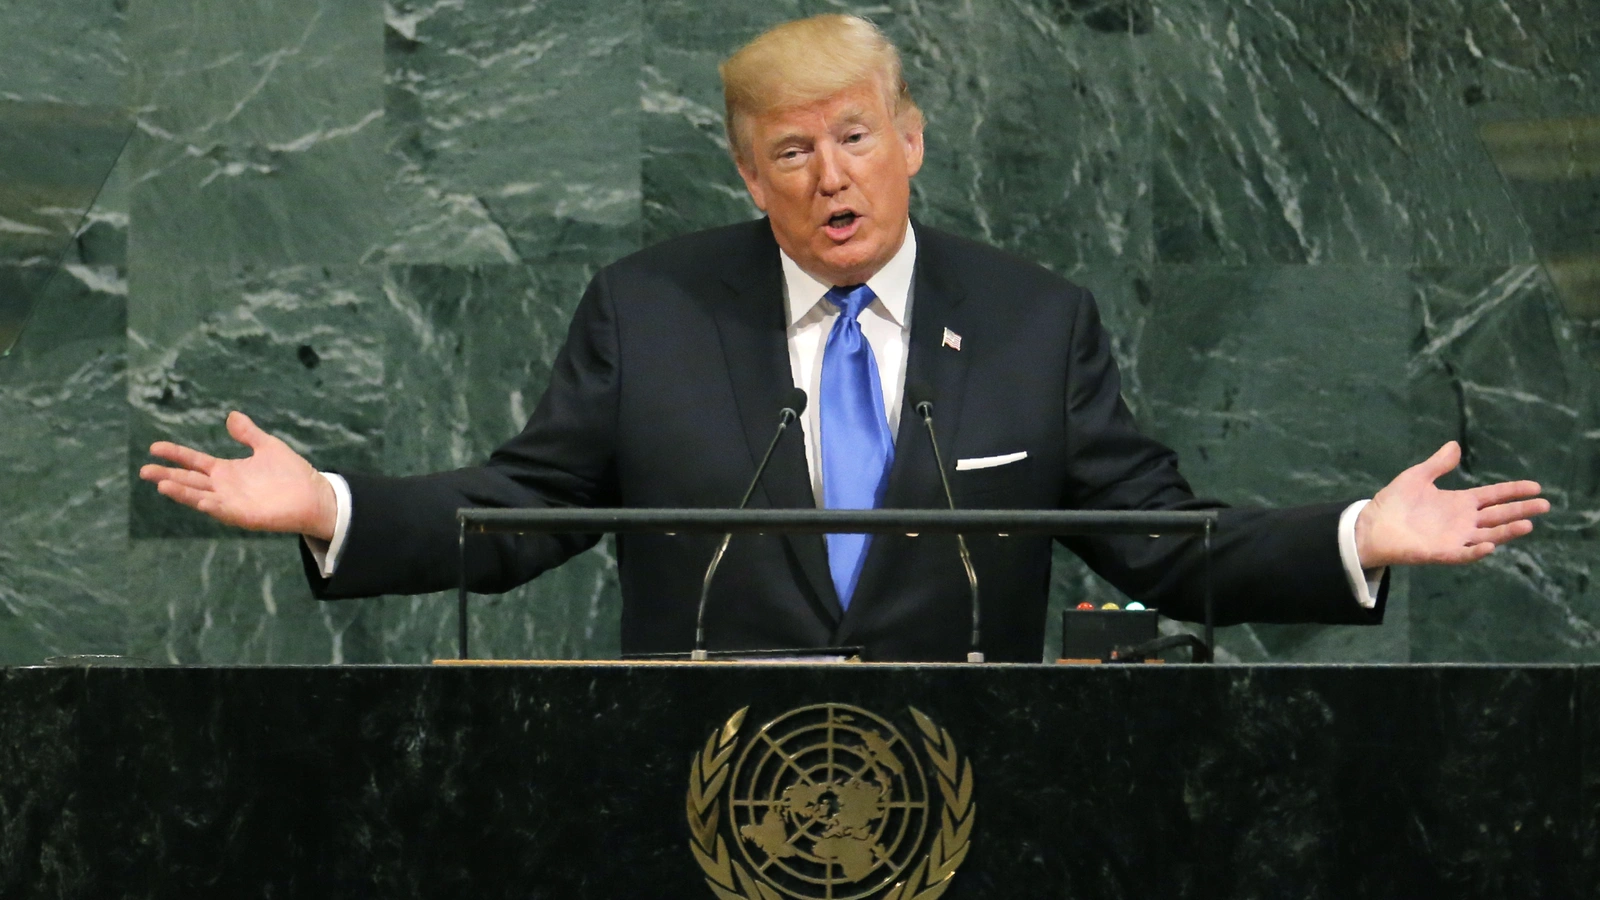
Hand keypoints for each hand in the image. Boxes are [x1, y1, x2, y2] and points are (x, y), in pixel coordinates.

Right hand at [138, 411, 337, 539]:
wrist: (314, 495)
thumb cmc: (291, 473)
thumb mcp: (267, 446)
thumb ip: (248, 433)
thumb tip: (230, 416)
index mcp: (226, 471)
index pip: (194, 461)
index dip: (175, 454)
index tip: (154, 447)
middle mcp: (224, 487)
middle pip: (189, 480)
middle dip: (167, 475)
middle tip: (143, 470)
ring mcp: (232, 502)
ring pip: (200, 496)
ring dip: (182, 492)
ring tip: (161, 484)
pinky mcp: (244, 515)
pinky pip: (223, 510)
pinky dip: (210, 505)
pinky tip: (199, 499)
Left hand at [1355, 441, 1549, 568]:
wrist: (1370, 525)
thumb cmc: (1393, 502)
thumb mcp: (1417, 477)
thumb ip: (1438, 464)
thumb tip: (1455, 445)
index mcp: (1460, 503)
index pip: (1493, 496)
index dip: (1514, 491)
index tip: (1535, 487)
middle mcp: (1462, 522)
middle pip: (1498, 516)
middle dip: (1521, 510)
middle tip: (1544, 505)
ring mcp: (1454, 538)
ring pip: (1488, 536)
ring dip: (1506, 532)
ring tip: (1527, 525)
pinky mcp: (1441, 553)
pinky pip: (1463, 553)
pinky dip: (1476, 551)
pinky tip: (1489, 546)